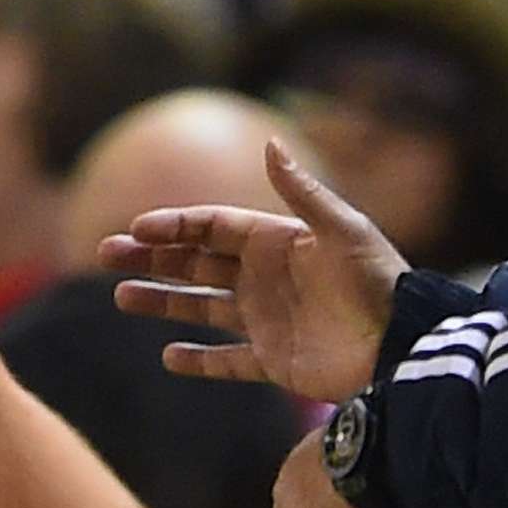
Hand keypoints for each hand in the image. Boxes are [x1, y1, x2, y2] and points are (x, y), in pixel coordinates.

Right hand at [100, 139, 407, 402]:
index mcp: (277, 242)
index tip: (136, 229)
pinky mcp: (275, 363)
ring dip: (163, 302)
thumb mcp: (343, 230)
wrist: (403, 345)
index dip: (174, 226)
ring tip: (121, 297)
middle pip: (196, 264)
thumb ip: (302, 193)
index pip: (212, 228)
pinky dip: (200, 361)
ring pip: (202, 308)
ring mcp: (267, 321)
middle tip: (105, 255)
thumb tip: (269, 144)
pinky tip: (169, 356)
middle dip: (152, 259)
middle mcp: (265, 279)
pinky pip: (229, 361)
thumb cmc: (378, 282)